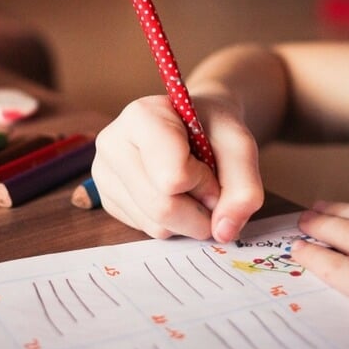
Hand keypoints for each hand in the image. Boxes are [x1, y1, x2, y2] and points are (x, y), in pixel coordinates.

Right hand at [91, 94, 263, 241]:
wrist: (193, 124)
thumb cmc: (212, 128)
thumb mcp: (240, 146)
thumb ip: (244, 187)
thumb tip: (223, 232)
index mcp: (141, 116)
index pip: (173, 177)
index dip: (204, 183)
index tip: (211, 166)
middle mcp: (112, 143)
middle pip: (162, 207)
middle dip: (199, 211)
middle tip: (209, 189)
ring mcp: (104, 173)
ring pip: (155, 225)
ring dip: (187, 219)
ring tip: (190, 188)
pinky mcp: (107, 199)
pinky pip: (146, 230)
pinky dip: (171, 223)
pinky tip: (172, 195)